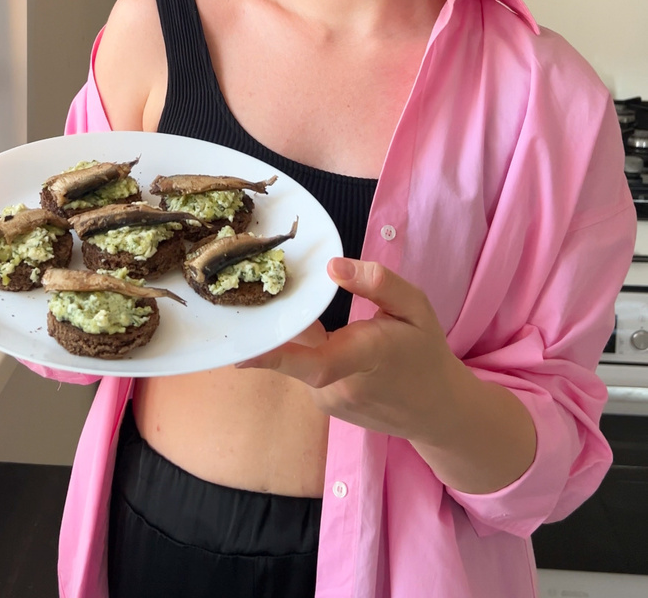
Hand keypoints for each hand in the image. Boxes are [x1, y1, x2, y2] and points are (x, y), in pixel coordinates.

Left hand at [237, 258, 464, 444]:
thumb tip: (332, 266)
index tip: (239, 352)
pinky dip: (311, 351)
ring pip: (300, 357)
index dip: (275, 356)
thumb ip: (378, 282)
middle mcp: (340, 386)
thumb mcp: (416, 307)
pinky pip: (306, 368)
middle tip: (276, 289)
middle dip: (285, 321)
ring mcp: (329, 402)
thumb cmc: (425, 352)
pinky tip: (334, 341)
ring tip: (330, 319)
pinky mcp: (324, 406)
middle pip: (295, 349)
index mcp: (365, 357)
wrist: (438, 413)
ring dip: (305, 337)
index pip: (315, 362)